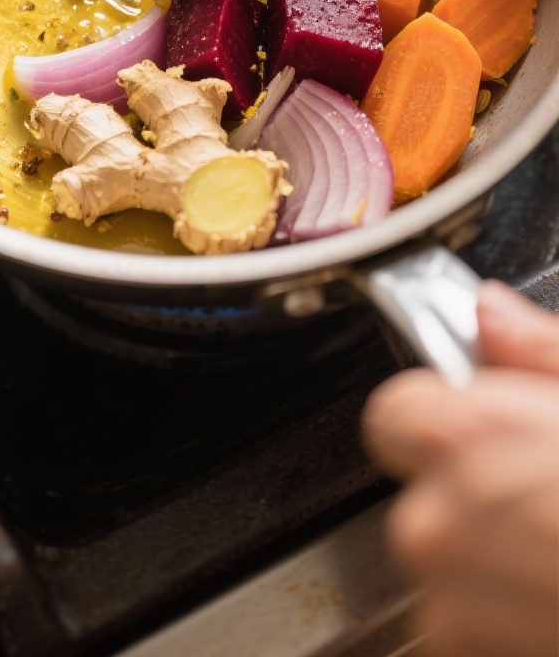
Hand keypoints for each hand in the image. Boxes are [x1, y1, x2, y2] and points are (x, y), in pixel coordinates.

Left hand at [362, 280, 558, 656]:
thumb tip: (493, 313)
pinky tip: (555, 592)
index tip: (477, 426)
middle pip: (422, 492)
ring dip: (486, 559)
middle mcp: (437, 522)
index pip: (395, 412)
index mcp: (464, 440)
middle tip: (543, 492)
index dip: (437, 416)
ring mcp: (449, 605)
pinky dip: (501, 613)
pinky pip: (466, 622)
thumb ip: (535, 347)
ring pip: (446, 562)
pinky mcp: (466, 655)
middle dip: (471, 493)